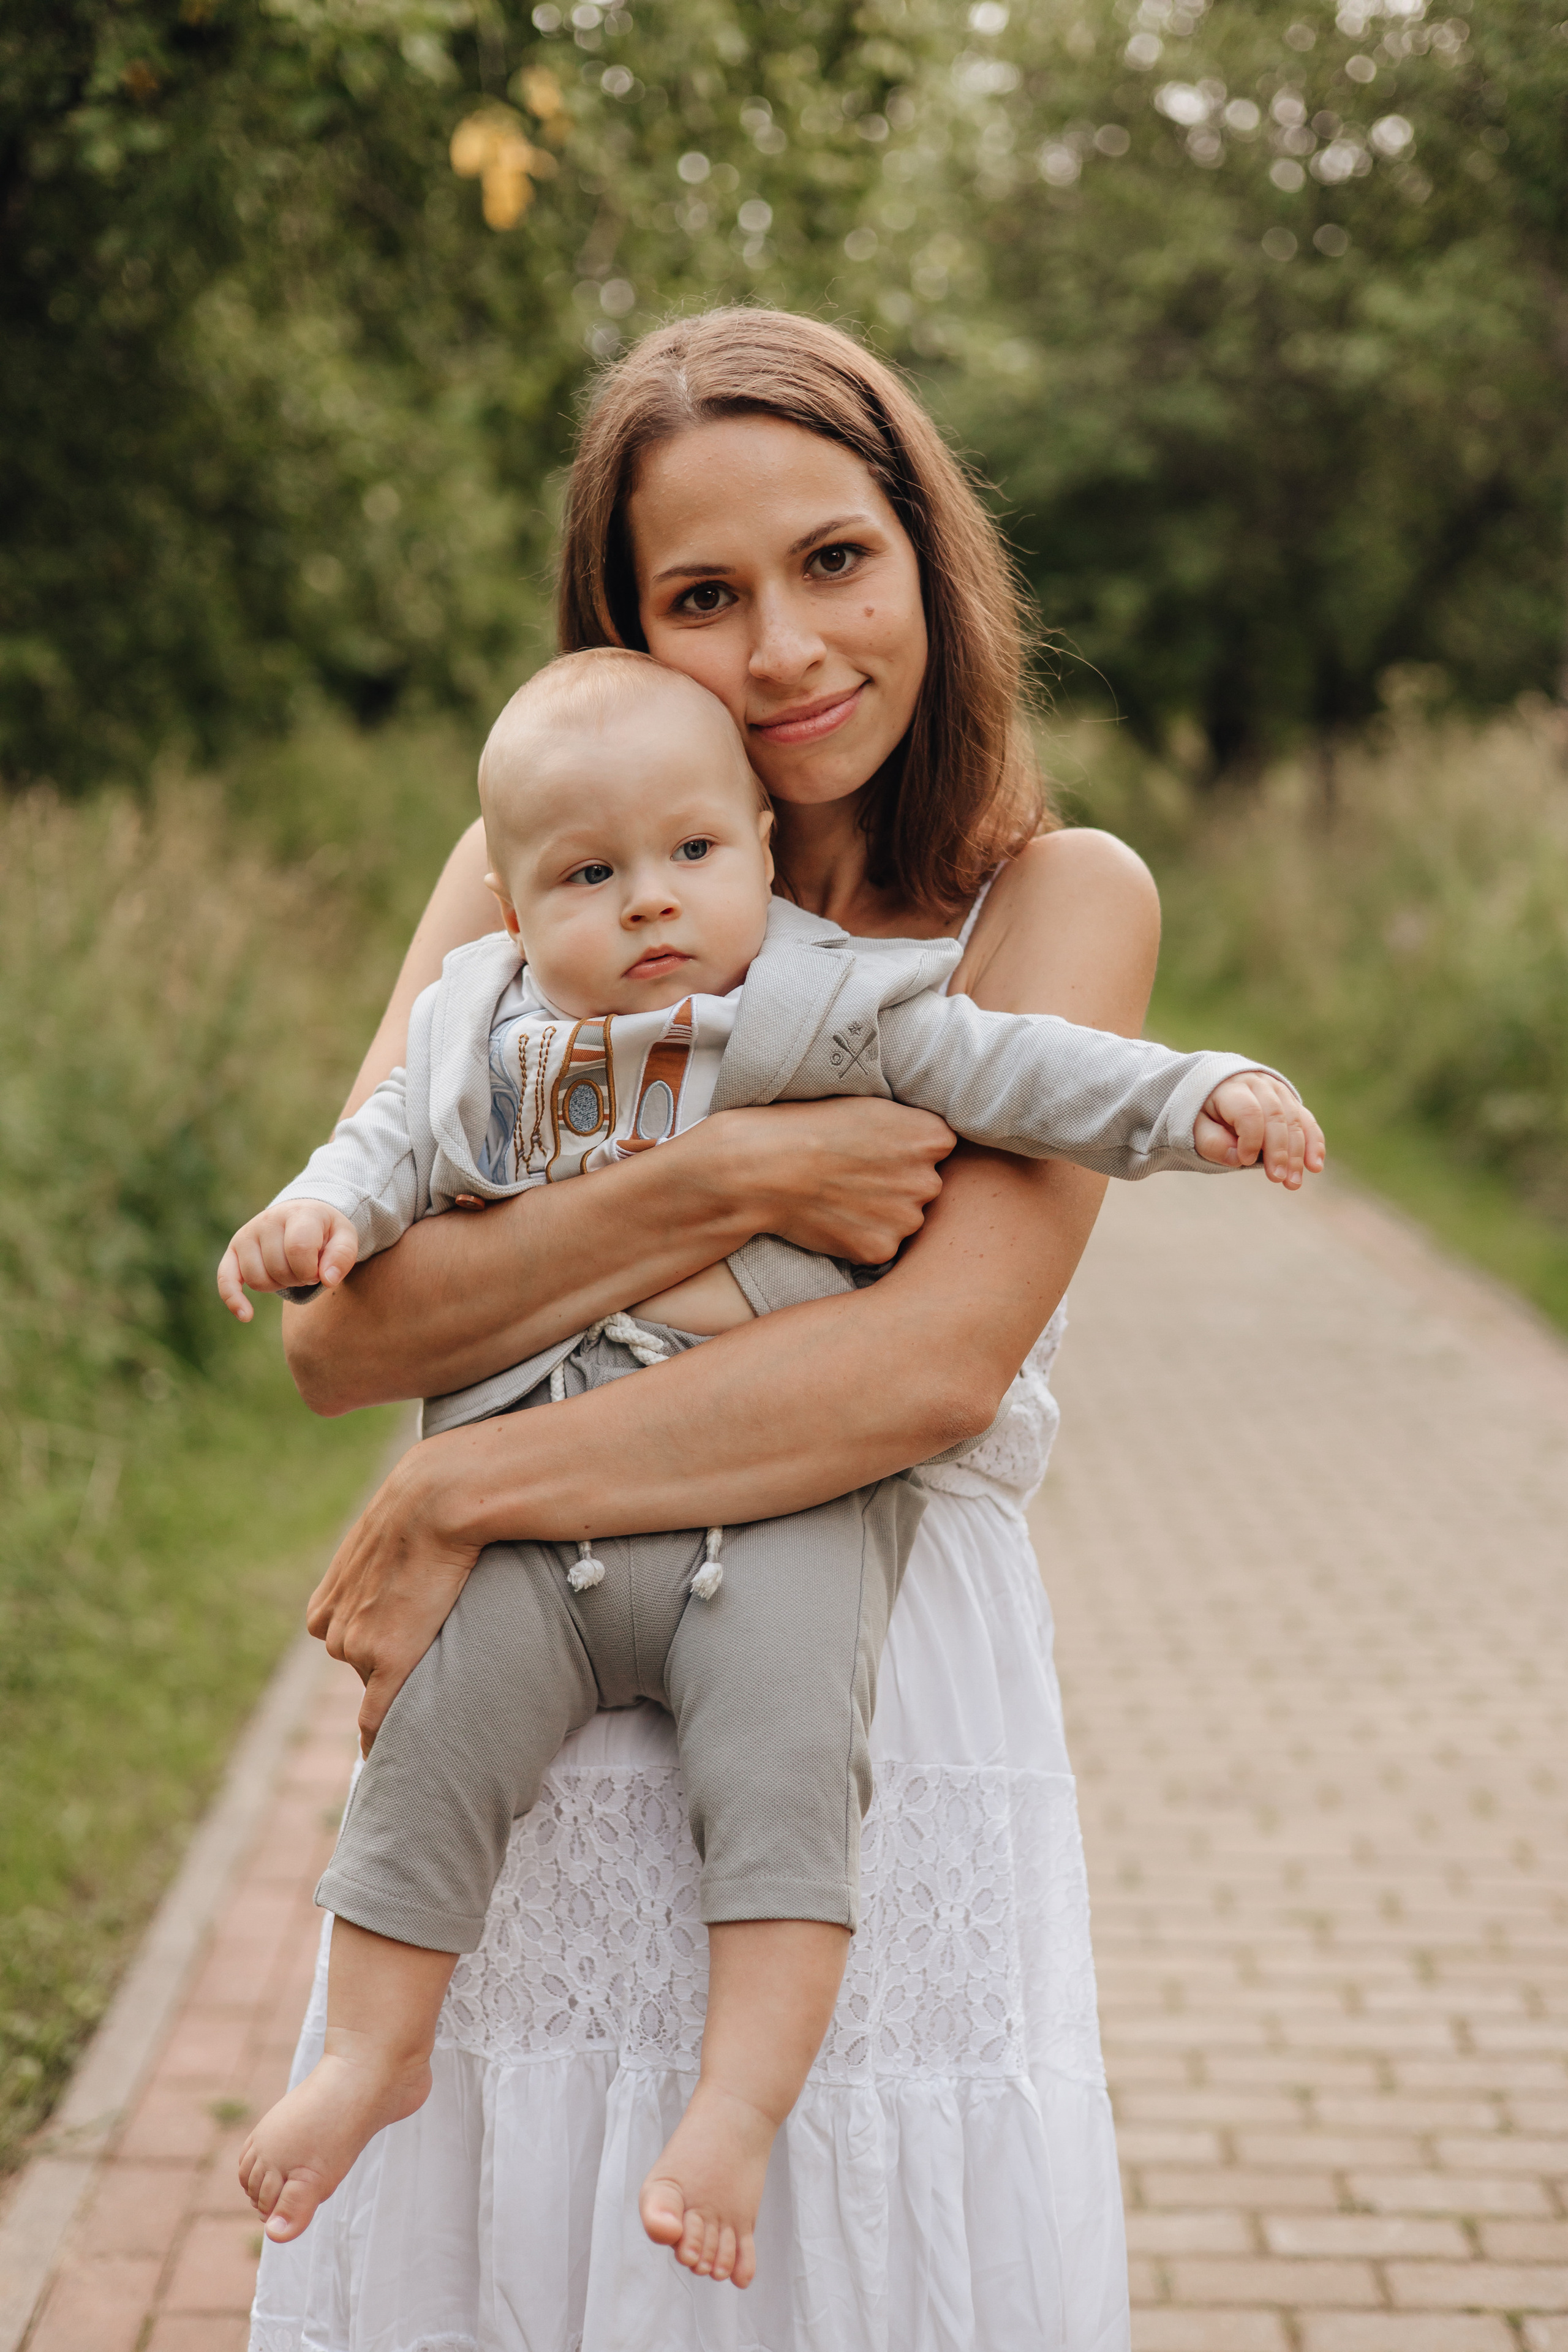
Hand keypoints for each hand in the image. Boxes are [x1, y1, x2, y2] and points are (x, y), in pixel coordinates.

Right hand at [217, 1199, 358, 1320]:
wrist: (304, 1213)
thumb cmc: (326, 1231)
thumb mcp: (345, 1237)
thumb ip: (342, 1257)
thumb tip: (328, 1280)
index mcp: (299, 1213)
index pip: (298, 1249)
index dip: (310, 1270)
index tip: (319, 1271)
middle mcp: (268, 1220)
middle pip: (277, 1269)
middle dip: (297, 1279)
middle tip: (307, 1269)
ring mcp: (247, 1234)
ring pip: (256, 1280)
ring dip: (277, 1285)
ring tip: (290, 1270)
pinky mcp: (234, 1249)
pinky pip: (226, 1279)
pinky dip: (234, 1299)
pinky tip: (246, 1315)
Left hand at [306, 1437, 481, 1751]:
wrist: (435, 1499)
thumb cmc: (422, 1505)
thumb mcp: (381, 1536)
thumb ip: (378, 1564)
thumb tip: (405, 1564)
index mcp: (328, 1603)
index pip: (342, 1643)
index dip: (372, 1647)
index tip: (383, 1664)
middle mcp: (334, 1628)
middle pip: (359, 1665)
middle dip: (388, 1660)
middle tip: (428, 1645)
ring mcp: (358, 1646)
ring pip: (377, 1680)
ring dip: (400, 1678)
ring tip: (438, 1662)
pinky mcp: (388, 1659)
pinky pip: (377, 1714)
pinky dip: (380, 1738)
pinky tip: (388, 1759)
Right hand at [715, 1098, 955, 1263]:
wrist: (765, 1165)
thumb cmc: (811, 1125)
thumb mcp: (873, 1106)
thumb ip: (911, 1128)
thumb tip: (932, 1146)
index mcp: (933, 1138)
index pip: (939, 1150)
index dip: (907, 1151)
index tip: (878, 1149)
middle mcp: (929, 1181)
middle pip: (925, 1187)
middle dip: (899, 1184)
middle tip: (855, 1175)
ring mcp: (907, 1219)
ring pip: (904, 1219)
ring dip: (882, 1214)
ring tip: (841, 1196)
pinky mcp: (880, 1249)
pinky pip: (879, 1245)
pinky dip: (860, 1237)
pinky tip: (834, 1217)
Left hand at [1195, 1073, 1325, 1188]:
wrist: (1218, 1089)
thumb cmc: (1206, 1114)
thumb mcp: (1196, 1126)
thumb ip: (1212, 1142)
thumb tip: (1238, 1158)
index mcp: (1232, 1088)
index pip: (1249, 1111)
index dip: (1250, 1138)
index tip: (1244, 1161)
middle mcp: (1259, 1085)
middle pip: (1276, 1117)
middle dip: (1279, 1151)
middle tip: (1276, 1178)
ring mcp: (1279, 1092)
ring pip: (1295, 1121)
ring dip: (1297, 1154)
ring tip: (1293, 1182)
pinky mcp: (1292, 1102)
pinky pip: (1308, 1122)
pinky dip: (1314, 1144)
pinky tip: (1314, 1166)